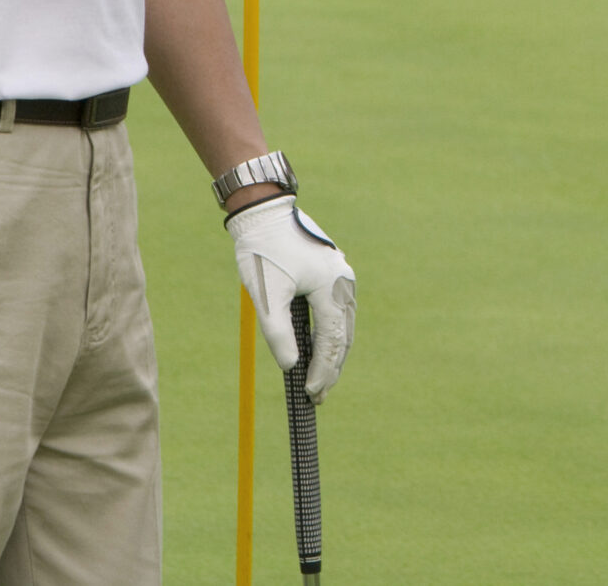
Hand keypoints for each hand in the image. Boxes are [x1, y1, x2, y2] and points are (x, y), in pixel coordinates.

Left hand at [227, 195, 356, 400]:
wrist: (264, 212)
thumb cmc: (264, 251)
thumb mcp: (267, 296)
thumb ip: (278, 334)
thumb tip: (290, 367)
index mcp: (332, 289)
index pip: (332, 340)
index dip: (322, 370)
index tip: (311, 393)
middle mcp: (343, 283)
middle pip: (344, 336)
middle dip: (331, 368)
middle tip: (318, 396)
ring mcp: (340, 276)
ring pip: (343, 324)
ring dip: (333, 352)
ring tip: (322, 378)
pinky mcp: (331, 272)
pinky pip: (338, 310)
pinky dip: (331, 333)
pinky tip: (320, 345)